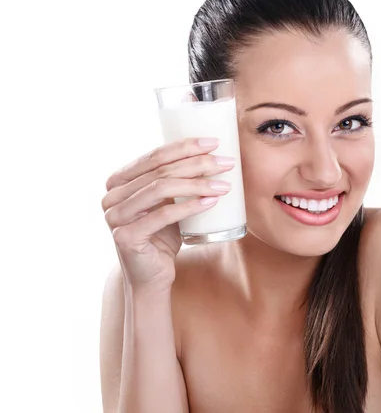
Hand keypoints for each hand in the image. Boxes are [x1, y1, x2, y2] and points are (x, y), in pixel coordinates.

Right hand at [101, 137, 234, 290]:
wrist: (151, 278)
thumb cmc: (162, 237)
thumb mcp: (166, 204)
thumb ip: (172, 181)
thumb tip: (210, 154)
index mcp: (119, 181)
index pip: (155, 156)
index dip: (185, 146)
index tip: (214, 143)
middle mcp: (112, 195)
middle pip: (161, 171)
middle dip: (197, 164)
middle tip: (226, 163)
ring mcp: (115, 216)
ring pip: (161, 189)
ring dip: (197, 184)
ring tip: (224, 185)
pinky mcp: (126, 236)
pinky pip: (163, 215)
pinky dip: (189, 206)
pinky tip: (211, 202)